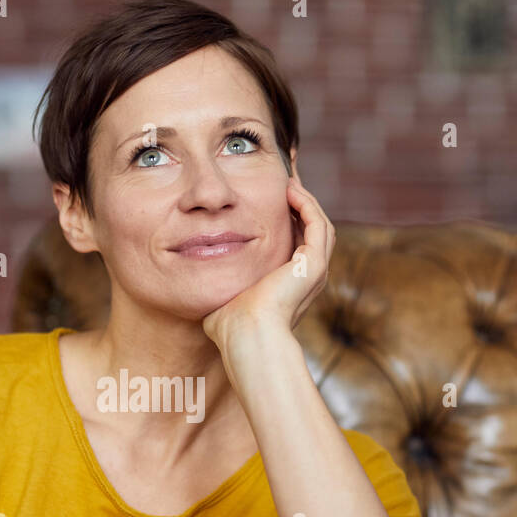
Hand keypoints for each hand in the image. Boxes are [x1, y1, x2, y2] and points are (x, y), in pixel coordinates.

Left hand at [202, 173, 334, 353]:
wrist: (245, 337)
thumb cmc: (229, 327)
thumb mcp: (224, 297)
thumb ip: (218, 286)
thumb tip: (197, 282)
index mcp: (290, 285)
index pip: (295, 244)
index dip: (286, 221)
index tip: (269, 200)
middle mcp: (306, 278)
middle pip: (312, 231)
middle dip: (299, 205)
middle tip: (285, 181)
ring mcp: (314, 271)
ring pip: (319, 225)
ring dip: (305, 200)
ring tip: (288, 180)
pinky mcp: (313, 265)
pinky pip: (317, 224)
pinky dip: (306, 204)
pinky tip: (290, 189)